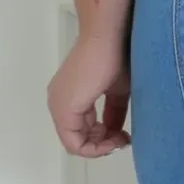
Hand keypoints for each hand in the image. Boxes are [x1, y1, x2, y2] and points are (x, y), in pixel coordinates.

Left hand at [47, 33, 131, 158]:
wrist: (108, 37)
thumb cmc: (115, 57)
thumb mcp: (118, 91)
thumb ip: (113, 113)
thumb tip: (117, 133)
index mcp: (69, 96)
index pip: (81, 130)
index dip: (103, 139)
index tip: (124, 135)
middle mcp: (58, 102)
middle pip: (78, 139)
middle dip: (103, 144)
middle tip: (124, 139)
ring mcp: (59, 107)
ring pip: (76, 142)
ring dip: (100, 146)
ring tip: (121, 138)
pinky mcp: (65, 110)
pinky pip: (75, 142)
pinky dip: (95, 147)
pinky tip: (114, 138)